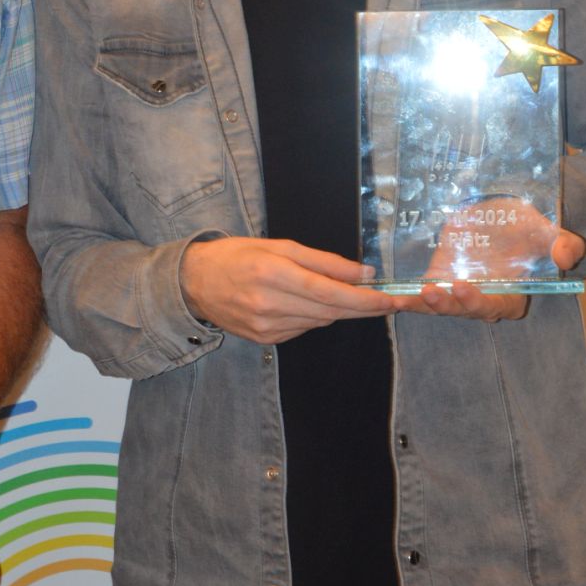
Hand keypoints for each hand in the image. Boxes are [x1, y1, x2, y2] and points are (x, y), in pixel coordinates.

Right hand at [180, 237, 394, 344]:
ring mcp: (266, 327)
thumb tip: (363, 273)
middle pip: (331, 311)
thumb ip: (323, 260)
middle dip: (365, 308)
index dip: (366, 299)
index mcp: (274, 273)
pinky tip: (306, 304)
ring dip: (338, 310)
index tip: (391, 299)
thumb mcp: (279, 245)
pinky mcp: (265, 340)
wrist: (193, 282)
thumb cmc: (236, 256)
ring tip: (344, 294)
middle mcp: (270, 304)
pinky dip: (314, 316)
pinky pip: (303, 329)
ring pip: (320, 321)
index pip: (331, 292)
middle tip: (392, 302)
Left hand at [392, 218, 585, 322]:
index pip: (496, 307)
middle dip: (446, 304)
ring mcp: (457, 293)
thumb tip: (566, 256)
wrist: (500, 213)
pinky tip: (388, 297)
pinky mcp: (437, 281)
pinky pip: (420, 296)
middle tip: (431, 291)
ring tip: (402, 298)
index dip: (478, 301)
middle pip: (463, 310)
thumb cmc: (525, 227)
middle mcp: (482, 300)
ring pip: (439, 307)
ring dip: (421, 304)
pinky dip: (405, 299)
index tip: (462, 287)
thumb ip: (561, 244)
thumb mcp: (545, 231)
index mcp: (511, 296)